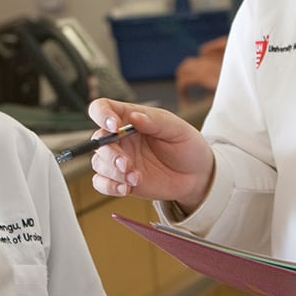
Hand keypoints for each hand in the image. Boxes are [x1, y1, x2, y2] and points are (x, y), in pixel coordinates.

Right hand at [87, 98, 214, 211]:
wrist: (196, 175)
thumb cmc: (186, 146)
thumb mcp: (176, 129)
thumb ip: (155, 122)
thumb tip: (135, 117)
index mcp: (130, 118)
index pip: (103, 108)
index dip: (102, 114)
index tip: (114, 127)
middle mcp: (120, 138)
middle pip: (98, 140)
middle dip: (110, 153)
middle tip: (126, 163)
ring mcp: (119, 159)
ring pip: (98, 162)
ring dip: (113, 172)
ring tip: (135, 177)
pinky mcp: (120, 179)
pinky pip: (101, 183)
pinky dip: (109, 186)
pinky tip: (126, 188)